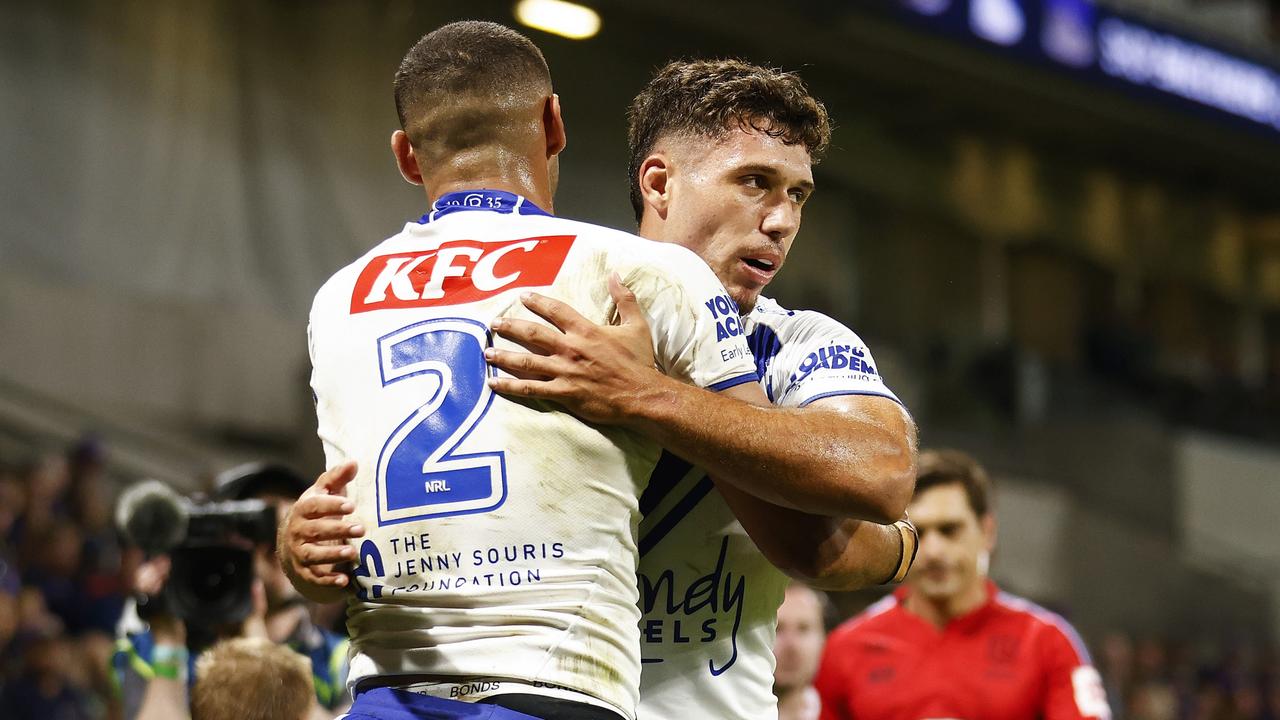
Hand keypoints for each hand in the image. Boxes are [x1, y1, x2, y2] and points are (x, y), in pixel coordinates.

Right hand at [279, 462, 363, 597]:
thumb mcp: (323, 493)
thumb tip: (354, 462)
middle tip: (361, 528)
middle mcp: (298, 532)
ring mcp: (300, 553)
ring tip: (353, 552)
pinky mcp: (304, 572)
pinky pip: (315, 578)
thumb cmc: (316, 511)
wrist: (294, 540)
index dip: (331, 505)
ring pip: (314, 555)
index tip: (351, 505)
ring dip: (333, 555)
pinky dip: (328, 580)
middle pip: (316, 531)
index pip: (313, 506)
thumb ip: (336, 478)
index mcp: (302, 510)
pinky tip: (345, 581)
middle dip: (338, 529)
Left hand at [485, 273, 661, 424]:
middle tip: (494, 323)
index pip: (555, 310)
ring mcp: (564, 372)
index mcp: (586, 330)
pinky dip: (510, 387)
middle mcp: (570, 348)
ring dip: (504, 356)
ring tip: (487, 352)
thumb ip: (624, 298)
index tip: (522, 297)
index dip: (537, 302)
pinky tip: (494, 383)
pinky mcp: (563, 393)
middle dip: (510, 327)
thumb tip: (616, 274)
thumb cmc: (639, 362)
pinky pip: (530, 389)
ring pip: (526, 361)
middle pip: (532, 333)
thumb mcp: (637, 325)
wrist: (642, 395)